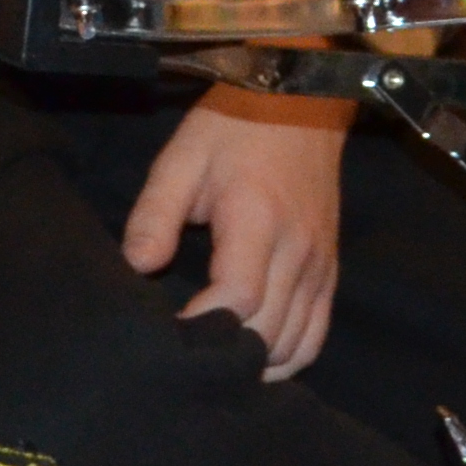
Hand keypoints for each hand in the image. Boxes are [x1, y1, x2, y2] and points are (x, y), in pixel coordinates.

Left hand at [121, 86, 348, 379]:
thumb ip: (155, 213)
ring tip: (214, 364)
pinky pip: (318, 333)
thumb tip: (136, 265)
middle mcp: (298, 251)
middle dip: (225, 353)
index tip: (168, 334)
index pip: (238, 298)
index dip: (202, 325)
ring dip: (256, 363)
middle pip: (267, 331)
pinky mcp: (330, 272)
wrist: (298, 100)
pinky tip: (256, 361)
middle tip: (185, 360)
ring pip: (296, 343)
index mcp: (258, 220)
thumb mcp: (181, 158)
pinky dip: (290, 356)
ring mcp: (320, 266)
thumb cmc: (233, 129)